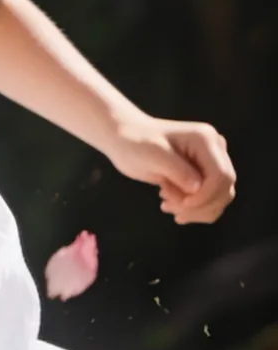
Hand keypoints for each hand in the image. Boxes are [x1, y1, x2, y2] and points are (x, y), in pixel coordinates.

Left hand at [107, 116, 235, 224]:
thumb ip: (178, 171)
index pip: (221, 176)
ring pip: (219, 199)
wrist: (125, 139)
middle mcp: (214, 150)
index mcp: (206, 140)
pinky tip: (170, 204)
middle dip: (198, 205)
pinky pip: (210, 201)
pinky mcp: (203, 175)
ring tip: (166, 203)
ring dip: (194, 210)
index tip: (182, 205)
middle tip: (168, 205)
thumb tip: (198, 188)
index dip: (206, 196)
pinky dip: (193, 210)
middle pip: (224, 189)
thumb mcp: (154, 155)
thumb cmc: (136, 142)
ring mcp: (210, 163)